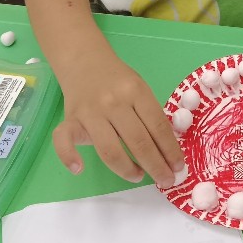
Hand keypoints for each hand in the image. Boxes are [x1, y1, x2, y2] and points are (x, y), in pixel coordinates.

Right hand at [53, 53, 184, 187]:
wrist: (84, 61)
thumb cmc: (117, 80)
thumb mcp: (139, 88)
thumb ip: (150, 114)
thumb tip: (167, 150)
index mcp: (136, 92)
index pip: (158, 126)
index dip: (170, 150)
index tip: (178, 167)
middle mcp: (114, 102)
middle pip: (138, 141)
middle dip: (156, 166)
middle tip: (166, 181)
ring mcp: (90, 112)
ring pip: (109, 149)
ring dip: (127, 169)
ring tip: (139, 176)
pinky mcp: (69, 119)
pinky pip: (64, 140)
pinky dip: (69, 156)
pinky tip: (79, 168)